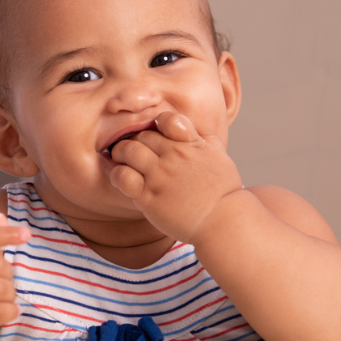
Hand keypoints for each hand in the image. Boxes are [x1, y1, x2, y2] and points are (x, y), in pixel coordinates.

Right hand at [0, 213, 24, 340]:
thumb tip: (0, 217)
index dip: (7, 234)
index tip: (26, 234)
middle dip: (7, 274)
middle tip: (0, 281)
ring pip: (2, 288)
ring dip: (9, 294)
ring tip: (2, 297)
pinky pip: (0, 311)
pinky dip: (10, 310)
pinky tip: (7, 310)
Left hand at [109, 111, 242, 242]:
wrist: (222, 221)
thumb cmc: (223, 192)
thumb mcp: (221, 157)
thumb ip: (207, 141)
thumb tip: (197, 133)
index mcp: (191, 144)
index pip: (167, 119)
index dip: (157, 123)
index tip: (156, 133)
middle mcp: (174, 156)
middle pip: (142, 135)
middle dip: (135, 140)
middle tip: (132, 150)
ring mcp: (160, 176)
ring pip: (128, 151)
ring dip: (120, 152)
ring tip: (120, 160)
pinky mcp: (149, 197)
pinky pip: (123, 177)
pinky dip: (117, 174)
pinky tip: (121, 179)